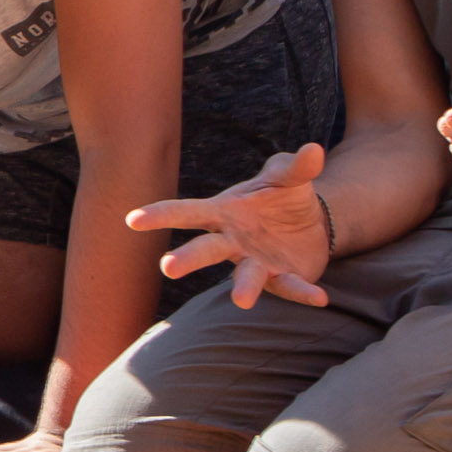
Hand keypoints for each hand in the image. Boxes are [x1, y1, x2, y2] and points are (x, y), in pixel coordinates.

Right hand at [129, 143, 333, 308]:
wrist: (312, 224)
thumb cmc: (283, 197)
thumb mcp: (287, 176)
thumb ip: (296, 166)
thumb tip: (314, 150)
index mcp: (223, 212)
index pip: (187, 212)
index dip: (160, 215)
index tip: (132, 220)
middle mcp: (231, 241)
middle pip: (204, 250)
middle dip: (186, 259)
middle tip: (167, 267)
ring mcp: (254, 262)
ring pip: (243, 276)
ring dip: (242, 287)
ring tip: (241, 301)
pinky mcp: (281, 278)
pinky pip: (289, 286)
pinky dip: (302, 292)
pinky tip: (319, 297)